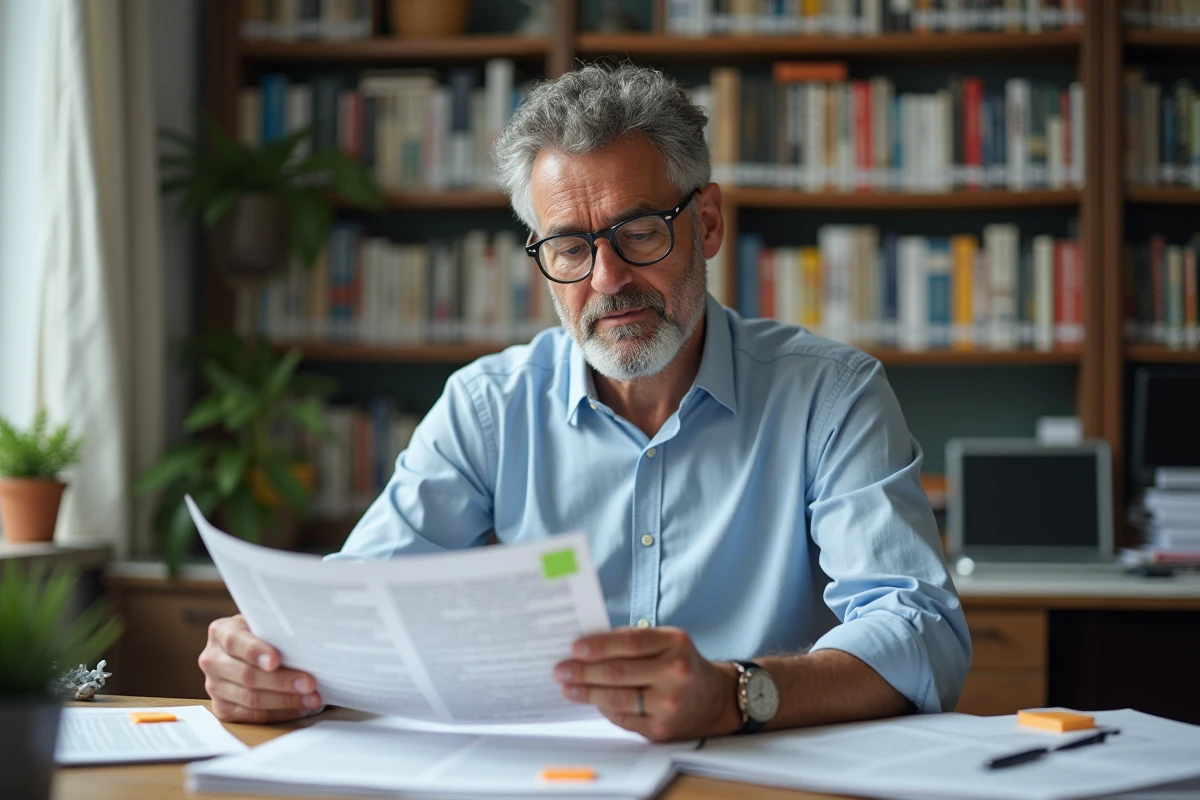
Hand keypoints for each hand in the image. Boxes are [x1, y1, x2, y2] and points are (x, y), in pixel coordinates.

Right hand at [199, 615, 323, 722]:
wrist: (250, 650)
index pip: (235, 642)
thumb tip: (307, 641)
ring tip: (312, 698)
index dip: (256, 652)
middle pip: (246, 675)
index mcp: (221, 631)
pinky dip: (280, 713)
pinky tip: (299, 707)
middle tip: (309, 683)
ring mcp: (214, 686)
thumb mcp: (267, 623)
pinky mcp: (222, 708)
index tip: (276, 660)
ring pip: (251, 699)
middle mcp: (212, 659)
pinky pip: (252, 716)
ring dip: (286, 700)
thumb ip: (277, 630)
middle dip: (281, 681)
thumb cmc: (265, 633)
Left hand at [553, 626, 741, 741]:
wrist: (715, 699)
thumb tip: (588, 646)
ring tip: (568, 687)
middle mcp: (675, 673)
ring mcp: (668, 704)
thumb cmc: (682, 664)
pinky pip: (622, 718)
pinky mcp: (661, 729)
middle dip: (584, 671)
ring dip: (586, 692)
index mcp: (675, 644)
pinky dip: (603, 708)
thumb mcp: (667, 641)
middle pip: (618, 672)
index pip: (630, 643)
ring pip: (617, 698)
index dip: (599, 645)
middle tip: (561, 670)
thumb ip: (633, 640)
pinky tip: (591, 700)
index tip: (575, 648)